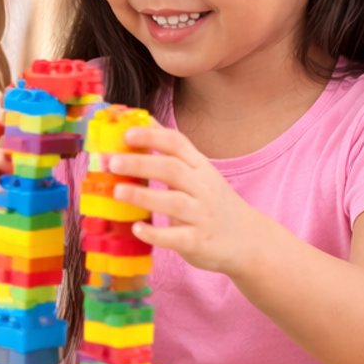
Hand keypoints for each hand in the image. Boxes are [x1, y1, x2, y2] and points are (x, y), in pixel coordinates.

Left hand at [104, 125, 263, 276]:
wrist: (251, 241)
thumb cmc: (214, 203)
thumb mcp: (199, 173)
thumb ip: (172, 151)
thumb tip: (144, 121)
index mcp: (199, 167)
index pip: (177, 144)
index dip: (152, 136)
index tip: (126, 133)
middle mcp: (202, 188)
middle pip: (172, 169)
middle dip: (141, 163)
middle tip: (112, 162)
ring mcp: (202, 215)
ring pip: (174, 202)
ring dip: (144, 196)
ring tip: (117, 191)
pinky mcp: (198, 242)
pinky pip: (176, 237)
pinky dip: (156, 234)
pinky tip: (137, 229)